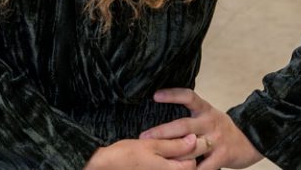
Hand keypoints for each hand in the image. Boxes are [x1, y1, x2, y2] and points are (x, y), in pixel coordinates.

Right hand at [84, 134, 198, 168]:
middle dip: (189, 152)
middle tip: (186, 136)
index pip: (193, 162)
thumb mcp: (151, 146)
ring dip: (178, 155)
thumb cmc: (126, 155)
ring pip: (176, 167)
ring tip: (173, 142)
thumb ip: (174, 145)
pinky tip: (162, 150)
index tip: (192, 133)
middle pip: (187, 166)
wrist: (105, 166)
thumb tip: (194, 140)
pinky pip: (166, 167)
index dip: (195, 147)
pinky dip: (168, 160)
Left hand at [138, 89, 262, 169]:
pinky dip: (191, 169)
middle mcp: (210, 122)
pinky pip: (204, 166)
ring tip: (158, 157)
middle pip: (184, 125)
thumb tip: (162, 119)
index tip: (155, 95)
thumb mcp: (208, 116)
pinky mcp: (223, 155)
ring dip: (174, 153)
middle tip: (145, 136)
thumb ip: (190, 117)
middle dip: (162, 132)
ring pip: (191, 147)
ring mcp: (217, 140)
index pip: (189, 97)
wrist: (252, 140)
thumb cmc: (223, 129)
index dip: (172, 94)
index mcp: (206, 110)